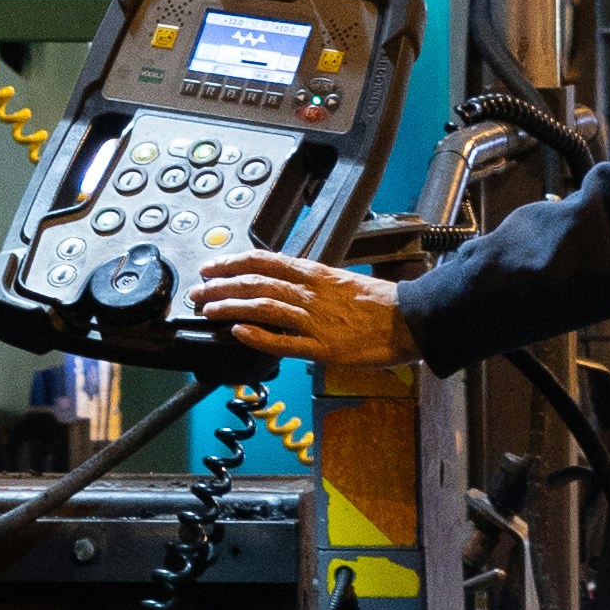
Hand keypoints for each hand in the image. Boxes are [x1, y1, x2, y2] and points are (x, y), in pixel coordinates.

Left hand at [192, 255, 407, 375]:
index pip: (265, 261)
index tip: (211, 266)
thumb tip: (286, 285)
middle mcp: (311, 293)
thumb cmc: (381, 304)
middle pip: (256, 283)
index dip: (233, 263)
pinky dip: (258, 336)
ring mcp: (315, 321)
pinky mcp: (322, 348)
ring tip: (208, 310)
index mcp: (316, 274)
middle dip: (221, 286)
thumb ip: (313, 284)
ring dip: (230, 307)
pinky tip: (238, 333)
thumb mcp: (342, 283)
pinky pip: (284, 341)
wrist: (411, 320)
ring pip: (263, 308)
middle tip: (198, 291)